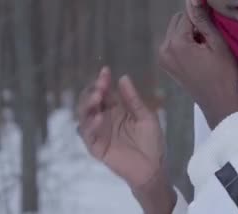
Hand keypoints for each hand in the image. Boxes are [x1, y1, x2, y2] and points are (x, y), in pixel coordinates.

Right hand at [77, 66, 164, 188]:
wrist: (153, 167)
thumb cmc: (151, 142)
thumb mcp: (145, 116)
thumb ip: (133, 99)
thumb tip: (123, 77)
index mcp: (116, 109)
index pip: (104, 92)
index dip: (102, 81)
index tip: (105, 71)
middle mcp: (104, 118)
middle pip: (90, 101)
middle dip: (93, 91)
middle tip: (101, 86)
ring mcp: (98, 133)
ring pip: (84, 116)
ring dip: (88, 105)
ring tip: (97, 98)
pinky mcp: (96, 147)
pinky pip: (88, 135)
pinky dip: (91, 126)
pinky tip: (98, 118)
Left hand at [158, 0, 237, 128]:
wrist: (217, 102)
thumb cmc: (222, 73)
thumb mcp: (216, 43)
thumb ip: (202, 19)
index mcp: (176, 43)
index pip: (187, 14)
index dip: (202, 16)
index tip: (214, 24)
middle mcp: (164, 49)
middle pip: (178, 20)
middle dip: (193, 24)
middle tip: (210, 39)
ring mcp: (163, 57)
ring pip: (175, 31)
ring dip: (189, 33)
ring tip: (205, 48)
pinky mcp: (165, 64)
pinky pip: (173, 43)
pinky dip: (184, 43)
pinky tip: (198, 54)